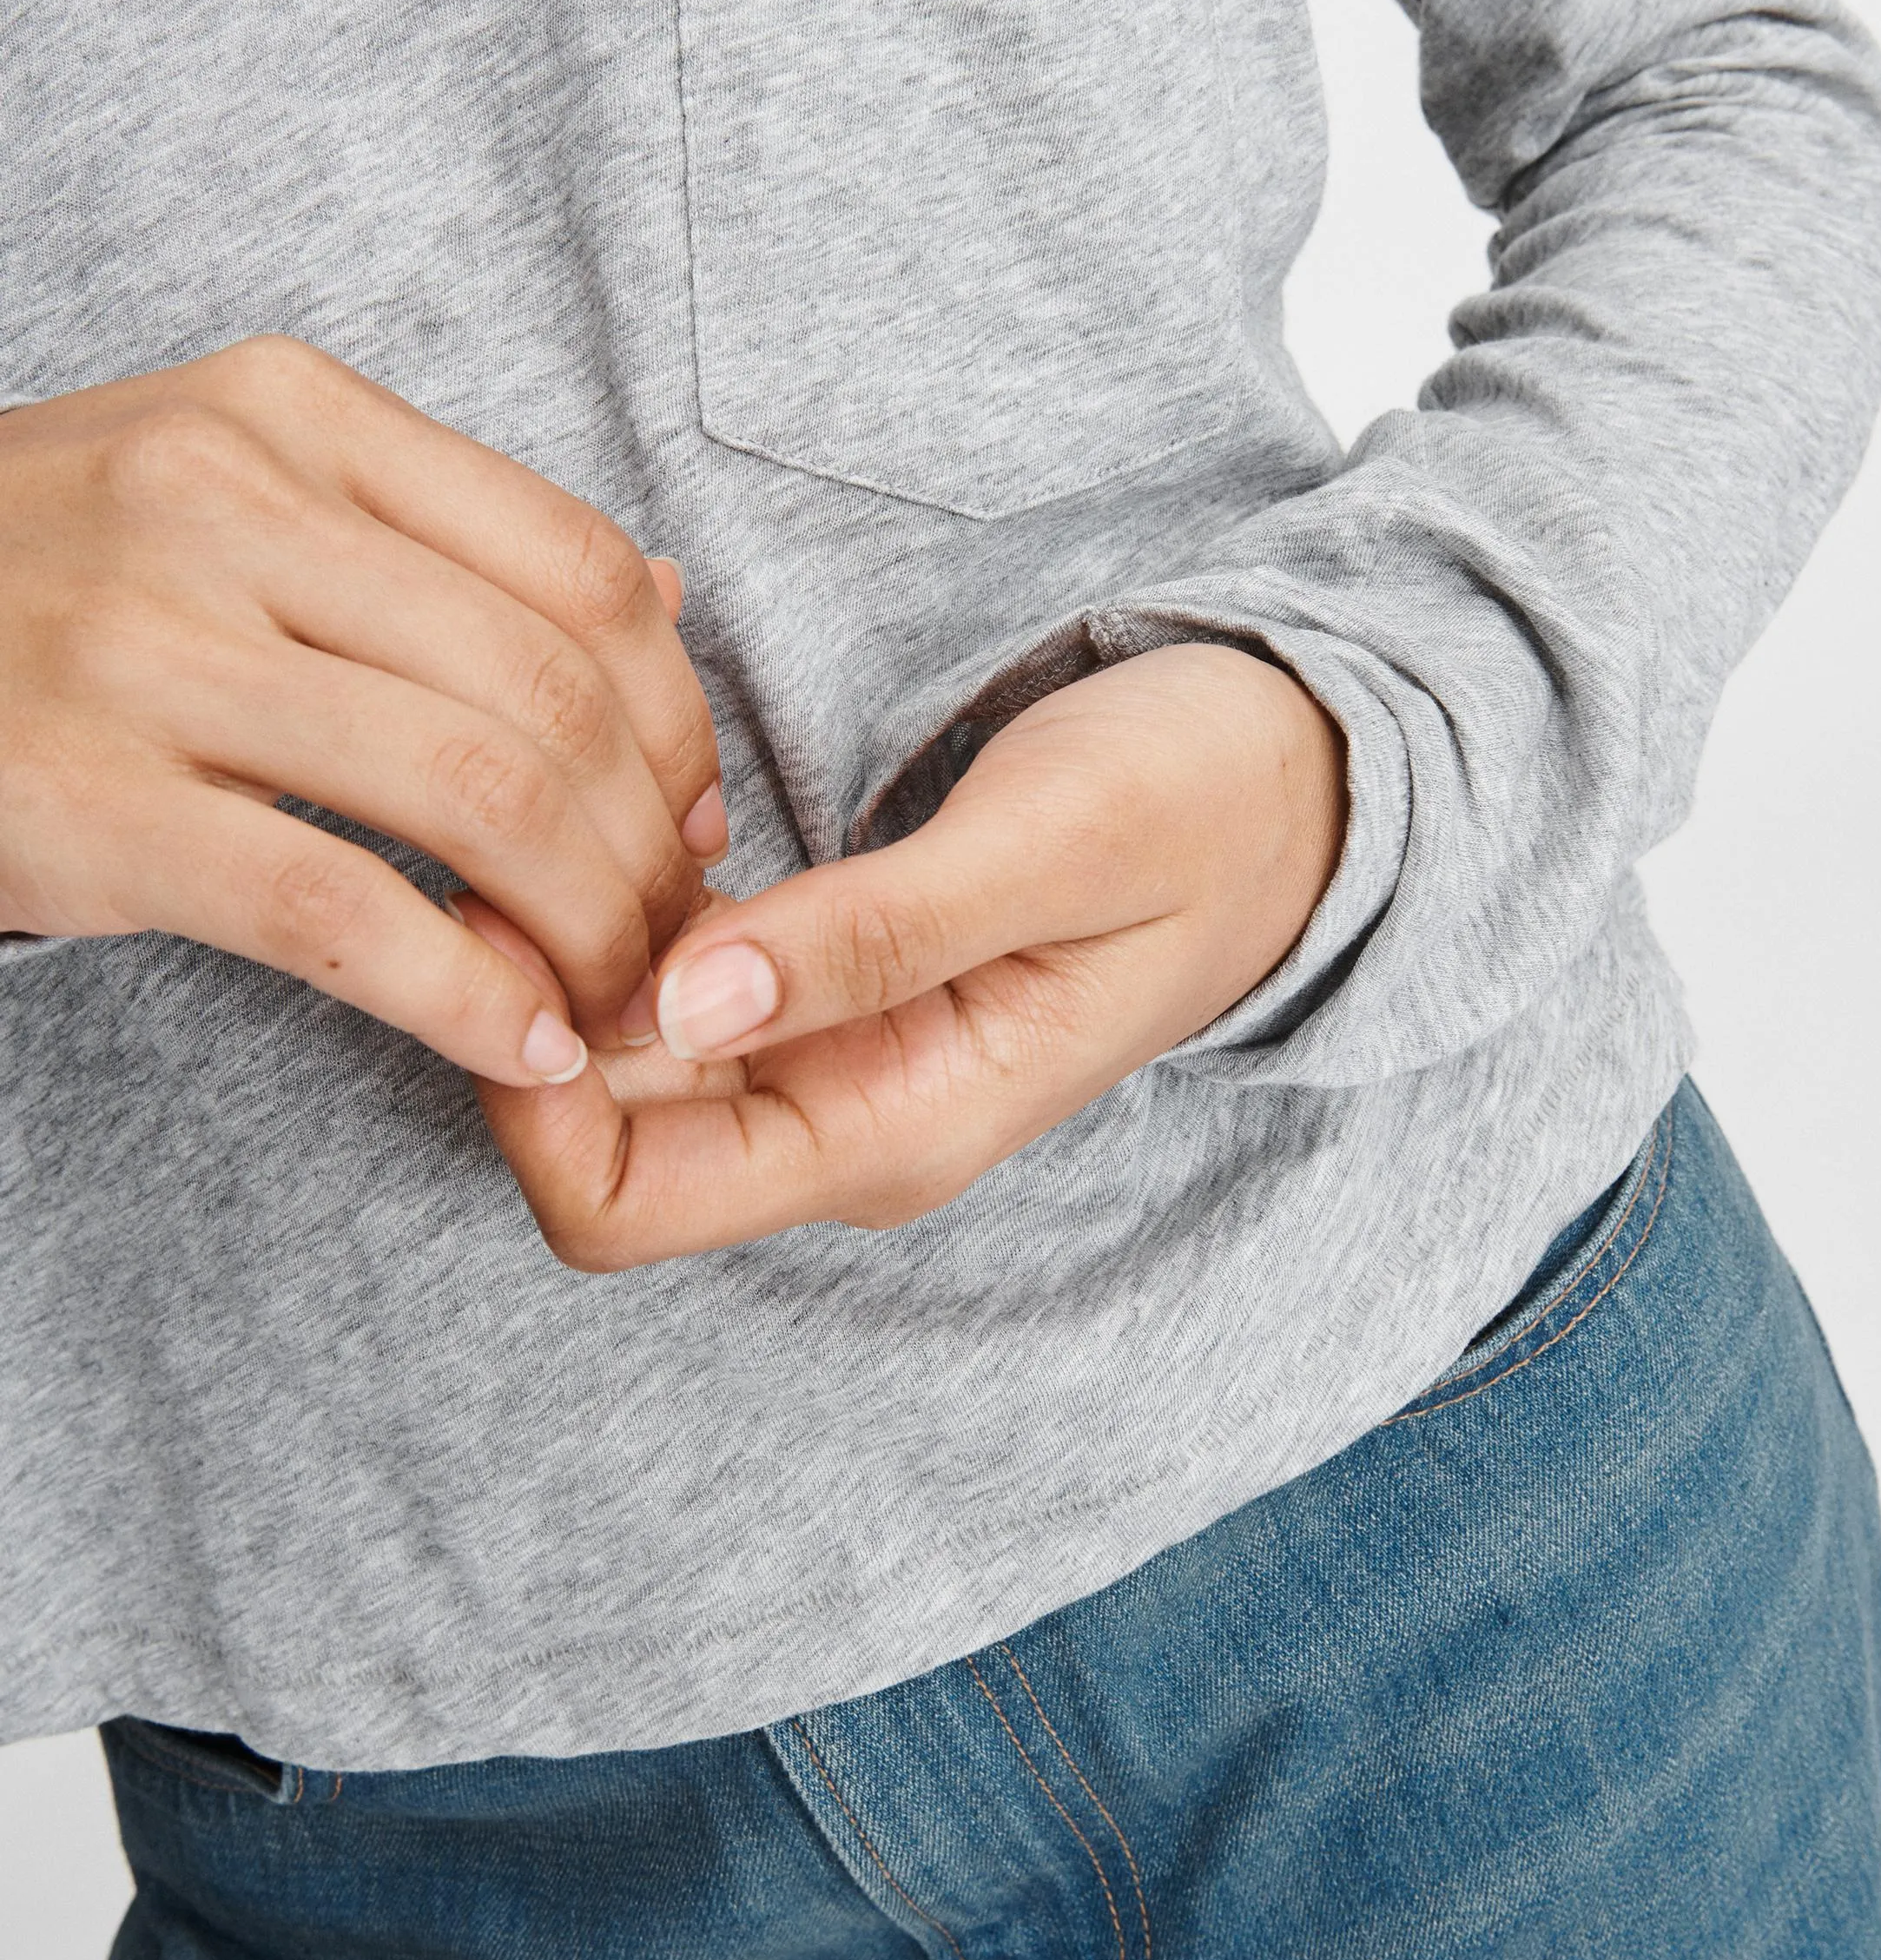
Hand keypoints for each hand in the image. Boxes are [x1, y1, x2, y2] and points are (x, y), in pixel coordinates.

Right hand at [0, 339, 724, 1082]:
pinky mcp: (83, 801)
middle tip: (669, 937)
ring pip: (477, 796)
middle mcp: (225, 501)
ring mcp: (143, 646)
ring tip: (610, 1000)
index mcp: (291, 414)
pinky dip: (469, 999)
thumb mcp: (235, 491)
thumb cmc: (50, 580)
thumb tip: (667, 595)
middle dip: (652, 849)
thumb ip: (443, 536)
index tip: (693, 814)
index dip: (680, 717)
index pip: (584, 568)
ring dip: (589, 929)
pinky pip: (342, 912)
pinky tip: (522, 1045)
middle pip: (553, 693)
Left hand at [462, 643, 1346, 1266]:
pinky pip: (671, 971)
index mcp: (892, 1128)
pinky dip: (623, 884)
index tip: (501, 914)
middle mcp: (840, 1119)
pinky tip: (627, 763)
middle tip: (501, 807)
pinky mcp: (823, 985)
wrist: (1299, 786)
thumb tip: (681, 1006)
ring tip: (559, 758)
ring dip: (561, 925)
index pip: (617, 1201)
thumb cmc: (1201, 804)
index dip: (522, 1086)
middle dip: (518, 990)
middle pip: (587, 1128)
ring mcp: (828, 1058)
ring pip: (615, 1042)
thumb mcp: (1054, 854)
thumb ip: (877, 939)